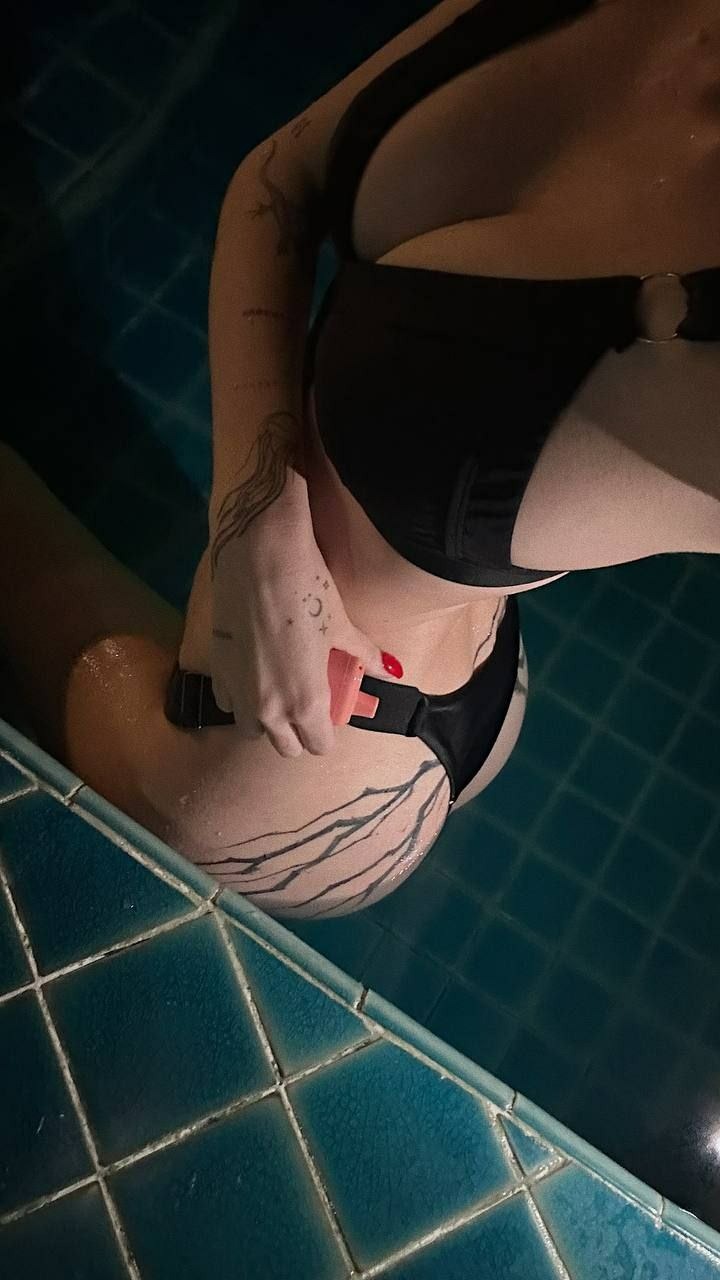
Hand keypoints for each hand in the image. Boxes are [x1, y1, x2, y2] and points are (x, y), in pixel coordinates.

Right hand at [209, 468, 402, 757]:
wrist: (258, 557)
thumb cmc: (308, 591)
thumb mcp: (341, 625)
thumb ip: (364, 655)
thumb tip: (390, 669)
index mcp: (306, 703)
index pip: (318, 745)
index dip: (327, 734)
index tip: (331, 714)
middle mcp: (268, 708)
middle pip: (284, 745)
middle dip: (298, 733)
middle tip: (307, 705)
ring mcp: (238, 691)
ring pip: (251, 728)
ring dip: (266, 719)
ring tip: (278, 691)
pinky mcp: (214, 668)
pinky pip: (227, 700)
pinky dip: (239, 696)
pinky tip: (252, 672)